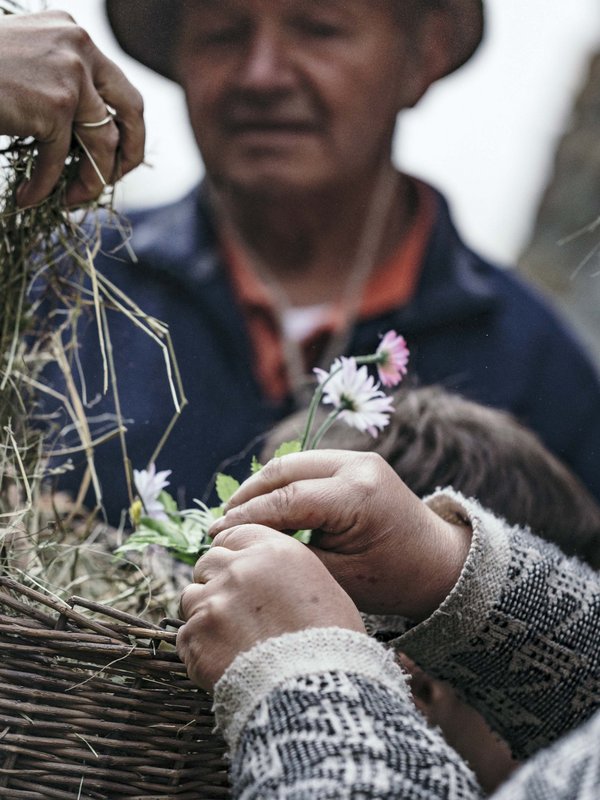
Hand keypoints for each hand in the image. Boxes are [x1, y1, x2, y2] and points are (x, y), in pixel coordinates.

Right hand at [0, 10, 144, 205]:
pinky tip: (29, 197)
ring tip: (71, 200)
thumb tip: (92, 136)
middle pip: (131, 109)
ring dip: (90, 181)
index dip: (128, 127)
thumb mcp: (27, 65)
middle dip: (131, 152)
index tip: (119, 155)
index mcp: (73, 35)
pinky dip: (45, 185)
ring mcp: (70, 75)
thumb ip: (61, 86)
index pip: (119, 87)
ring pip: (103, 144)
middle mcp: (80, 48)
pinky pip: (60, 159)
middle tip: (114, 180)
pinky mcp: (55, 105)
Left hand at [177, 524, 364, 690]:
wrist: (315, 689)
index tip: (233, 568)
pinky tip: (222, 662)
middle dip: (214, 580)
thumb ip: (285, 573)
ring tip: (227, 638)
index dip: (231, 552)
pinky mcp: (195, 635)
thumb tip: (269, 580)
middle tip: (230, 607)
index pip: (233, 534)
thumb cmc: (331, 642)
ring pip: (190, 597)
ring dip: (203, 613)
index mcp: (273, 550)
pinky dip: (199, 649)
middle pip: (207, 561)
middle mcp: (238, 568)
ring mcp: (212, 601)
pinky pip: (185, 636)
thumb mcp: (323, 587)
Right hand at [209, 451, 471, 619]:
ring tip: (234, 515)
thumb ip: (291, 555)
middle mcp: (358, 465)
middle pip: (284, 470)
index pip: (287, 499)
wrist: (438, 563)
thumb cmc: (391, 579)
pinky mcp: (356, 460)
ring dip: (260, 487)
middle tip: (219, 524)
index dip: (247, 518)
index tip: (215, 535)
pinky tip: (262, 506)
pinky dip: (281, 483)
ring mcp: (358, 457)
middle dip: (247, 496)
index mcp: (358, 494)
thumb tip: (244, 543)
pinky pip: (307, 465)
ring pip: (292, 462)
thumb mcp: (338, 577)